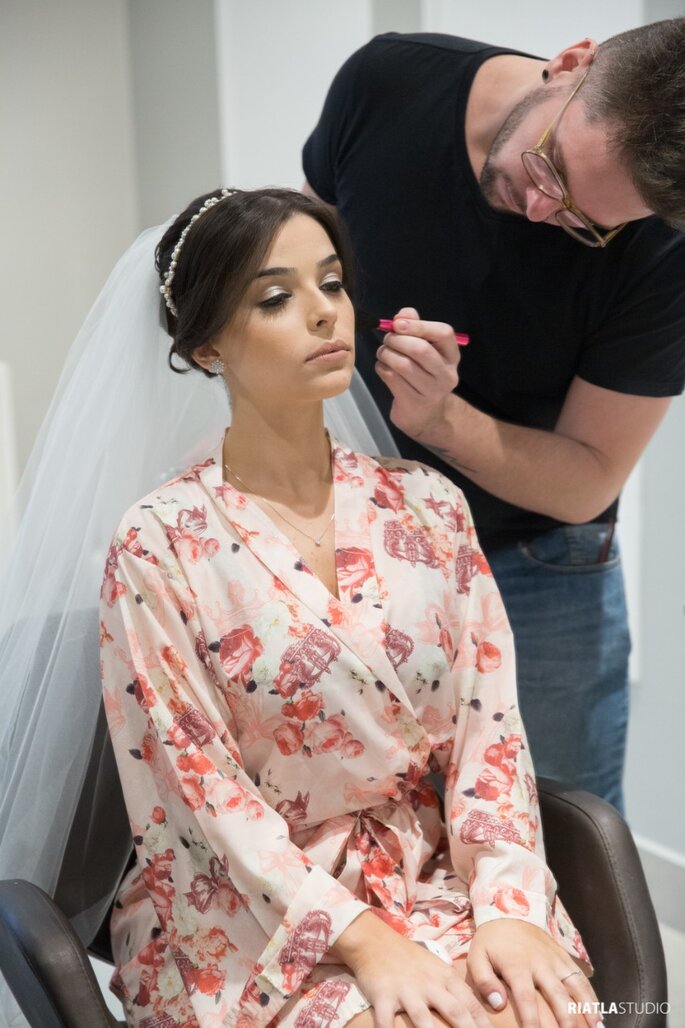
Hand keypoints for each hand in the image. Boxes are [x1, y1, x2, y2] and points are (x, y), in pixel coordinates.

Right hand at [335, 911, 492, 1027]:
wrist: (375, 941)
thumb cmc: (410, 959)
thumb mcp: (436, 967)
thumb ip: (454, 987)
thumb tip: (476, 1011)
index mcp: (445, 977)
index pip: (471, 1003)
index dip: (484, 1023)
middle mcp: (429, 984)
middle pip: (454, 1011)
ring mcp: (406, 990)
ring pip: (422, 1017)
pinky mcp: (383, 995)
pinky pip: (386, 1019)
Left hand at [375, 307, 459, 440]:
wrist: (425, 414)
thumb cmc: (423, 374)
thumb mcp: (425, 349)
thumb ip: (415, 326)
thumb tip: (403, 315)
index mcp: (452, 356)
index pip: (444, 333)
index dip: (419, 325)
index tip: (398, 323)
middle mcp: (446, 374)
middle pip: (420, 349)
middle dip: (397, 339)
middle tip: (387, 339)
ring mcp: (431, 391)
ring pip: (402, 364)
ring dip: (386, 353)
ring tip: (383, 352)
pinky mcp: (413, 403)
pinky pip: (391, 378)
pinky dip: (382, 367)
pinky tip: (384, 367)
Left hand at [467, 919, 601, 1027]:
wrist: (509, 911)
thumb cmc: (492, 941)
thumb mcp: (477, 956)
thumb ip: (484, 981)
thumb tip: (498, 1005)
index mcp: (517, 965)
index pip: (526, 997)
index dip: (532, 1019)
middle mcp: (540, 963)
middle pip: (557, 995)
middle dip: (565, 1019)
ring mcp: (555, 960)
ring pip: (575, 986)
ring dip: (586, 1009)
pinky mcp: (564, 957)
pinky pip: (581, 978)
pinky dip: (591, 997)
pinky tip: (597, 1016)